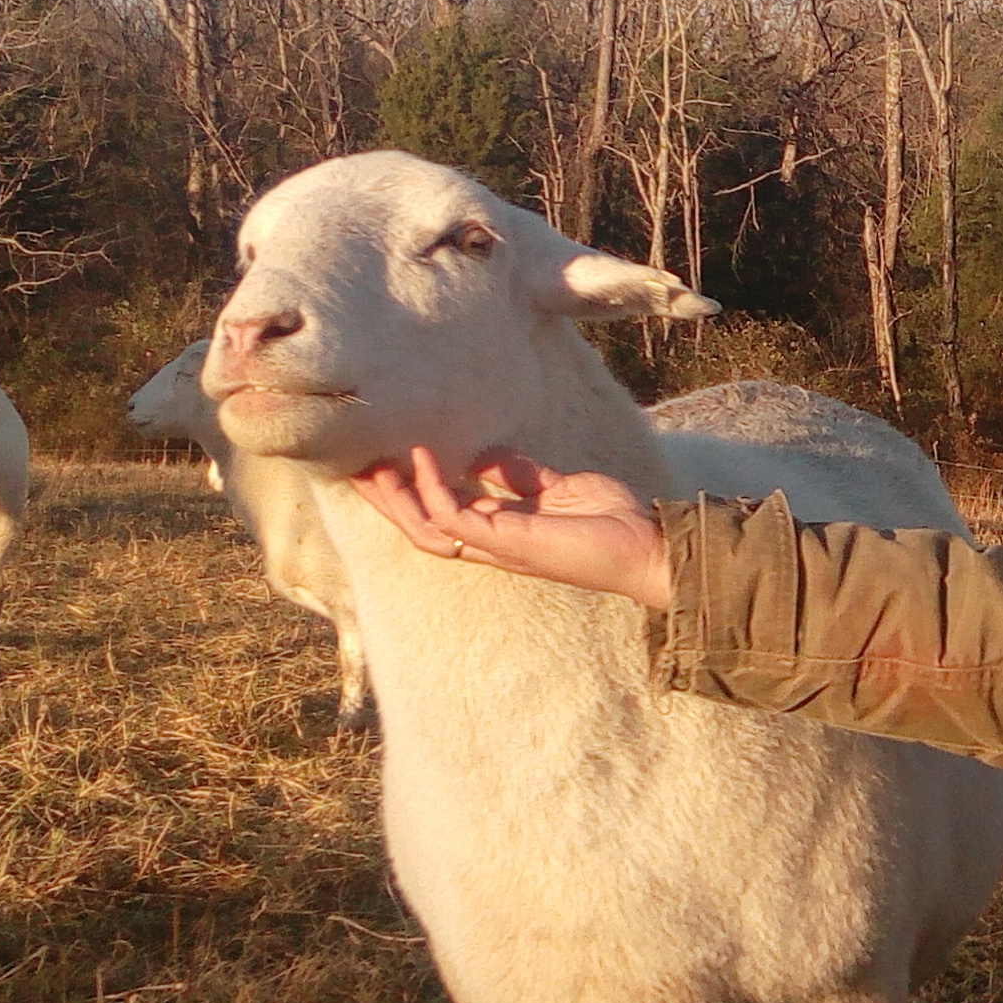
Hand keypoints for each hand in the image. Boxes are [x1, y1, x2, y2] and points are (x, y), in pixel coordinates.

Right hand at [348, 445, 672, 608]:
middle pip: (422, 528)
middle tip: (354, 467)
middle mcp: (493, 543)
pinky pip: (456, 518)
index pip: (441, 515)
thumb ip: (521, 475)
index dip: (408, 494)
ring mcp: (499, 546)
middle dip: (386, 501)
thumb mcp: (561, 486)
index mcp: (502, 532)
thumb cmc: (613, 523)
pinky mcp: (511, 542)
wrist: (648, 547)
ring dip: (395, 500)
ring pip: (427, 529)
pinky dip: (434, 489)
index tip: (381, 463)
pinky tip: (423, 458)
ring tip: (371, 466)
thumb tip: (483, 455)